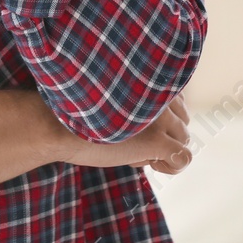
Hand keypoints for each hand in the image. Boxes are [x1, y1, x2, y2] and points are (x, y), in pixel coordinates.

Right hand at [54, 95, 193, 174]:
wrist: (58, 125)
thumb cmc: (78, 111)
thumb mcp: (110, 95)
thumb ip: (135, 97)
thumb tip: (157, 119)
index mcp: (146, 77)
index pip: (176, 100)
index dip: (160, 117)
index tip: (140, 123)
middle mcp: (158, 93)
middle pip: (181, 121)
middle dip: (163, 134)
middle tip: (135, 139)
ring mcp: (161, 118)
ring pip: (184, 139)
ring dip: (162, 149)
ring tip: (134, 149)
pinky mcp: (159, 140)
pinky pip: (183, 158)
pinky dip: (170, 165)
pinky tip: (147, 161)